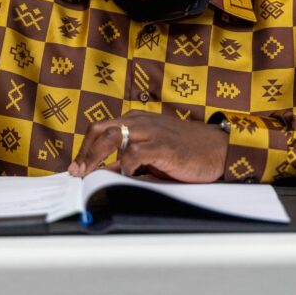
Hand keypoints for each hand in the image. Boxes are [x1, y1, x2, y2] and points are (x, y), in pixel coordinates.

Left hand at [69, 111, 227, 182]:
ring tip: (92, 174)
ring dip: (97, 157)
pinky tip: (126, 174)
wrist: (218, 149)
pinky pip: (135, 152)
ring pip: (113, 136)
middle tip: (78, 172)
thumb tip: (106, 171)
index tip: (77, 167)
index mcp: (137, 120)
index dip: (84, 147)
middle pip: (100, 129)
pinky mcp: (163, 146)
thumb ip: (130, 158)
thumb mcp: (152, 152)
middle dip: (85, 152)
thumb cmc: (186, 151)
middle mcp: (141, 121)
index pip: (100, 128)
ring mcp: (151, 132)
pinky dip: (125, 165)